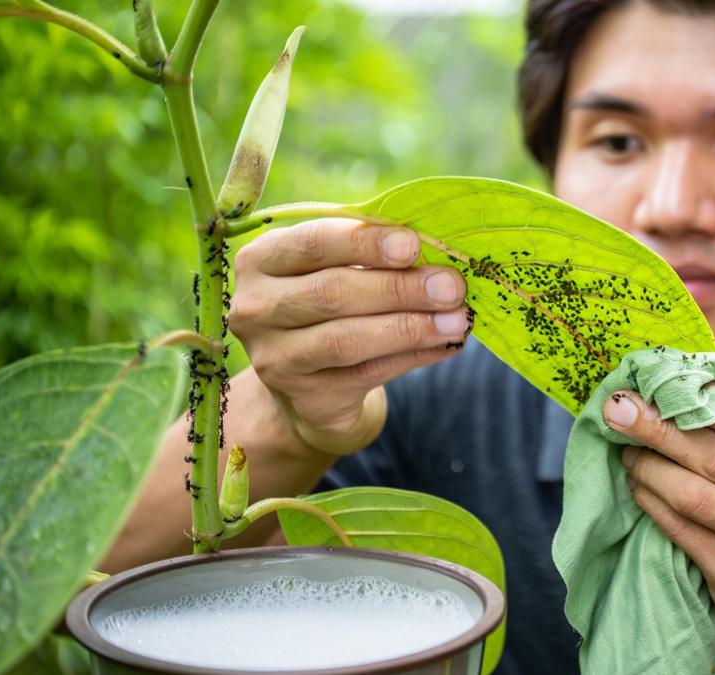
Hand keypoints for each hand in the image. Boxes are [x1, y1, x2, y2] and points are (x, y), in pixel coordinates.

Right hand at [230, 218, 470, 455]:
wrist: (311, 391)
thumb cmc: (333, 311)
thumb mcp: (340, 273)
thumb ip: (374, 258)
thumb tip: (437, 258)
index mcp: (262, 260)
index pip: (312, 243)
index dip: (365, 242)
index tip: (413, 245)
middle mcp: (257, 309)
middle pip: (332, 292)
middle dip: (400, 288)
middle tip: (451, 286)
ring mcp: (277, 359)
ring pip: (348, 339)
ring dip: (411, 327)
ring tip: (457, 319)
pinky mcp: (307, 399)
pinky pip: (369, 373)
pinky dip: (414, 356)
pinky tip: (447, 345)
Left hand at [603, 391, 714, 671]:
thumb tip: (691, 390)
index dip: (699, 400)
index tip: (659, 384)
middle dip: (659, 427)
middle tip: (619, 407)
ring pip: (693, 497)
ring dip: (650, 467)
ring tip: (627, 448)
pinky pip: (684, 533)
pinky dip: (654, 504)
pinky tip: (640, 485)